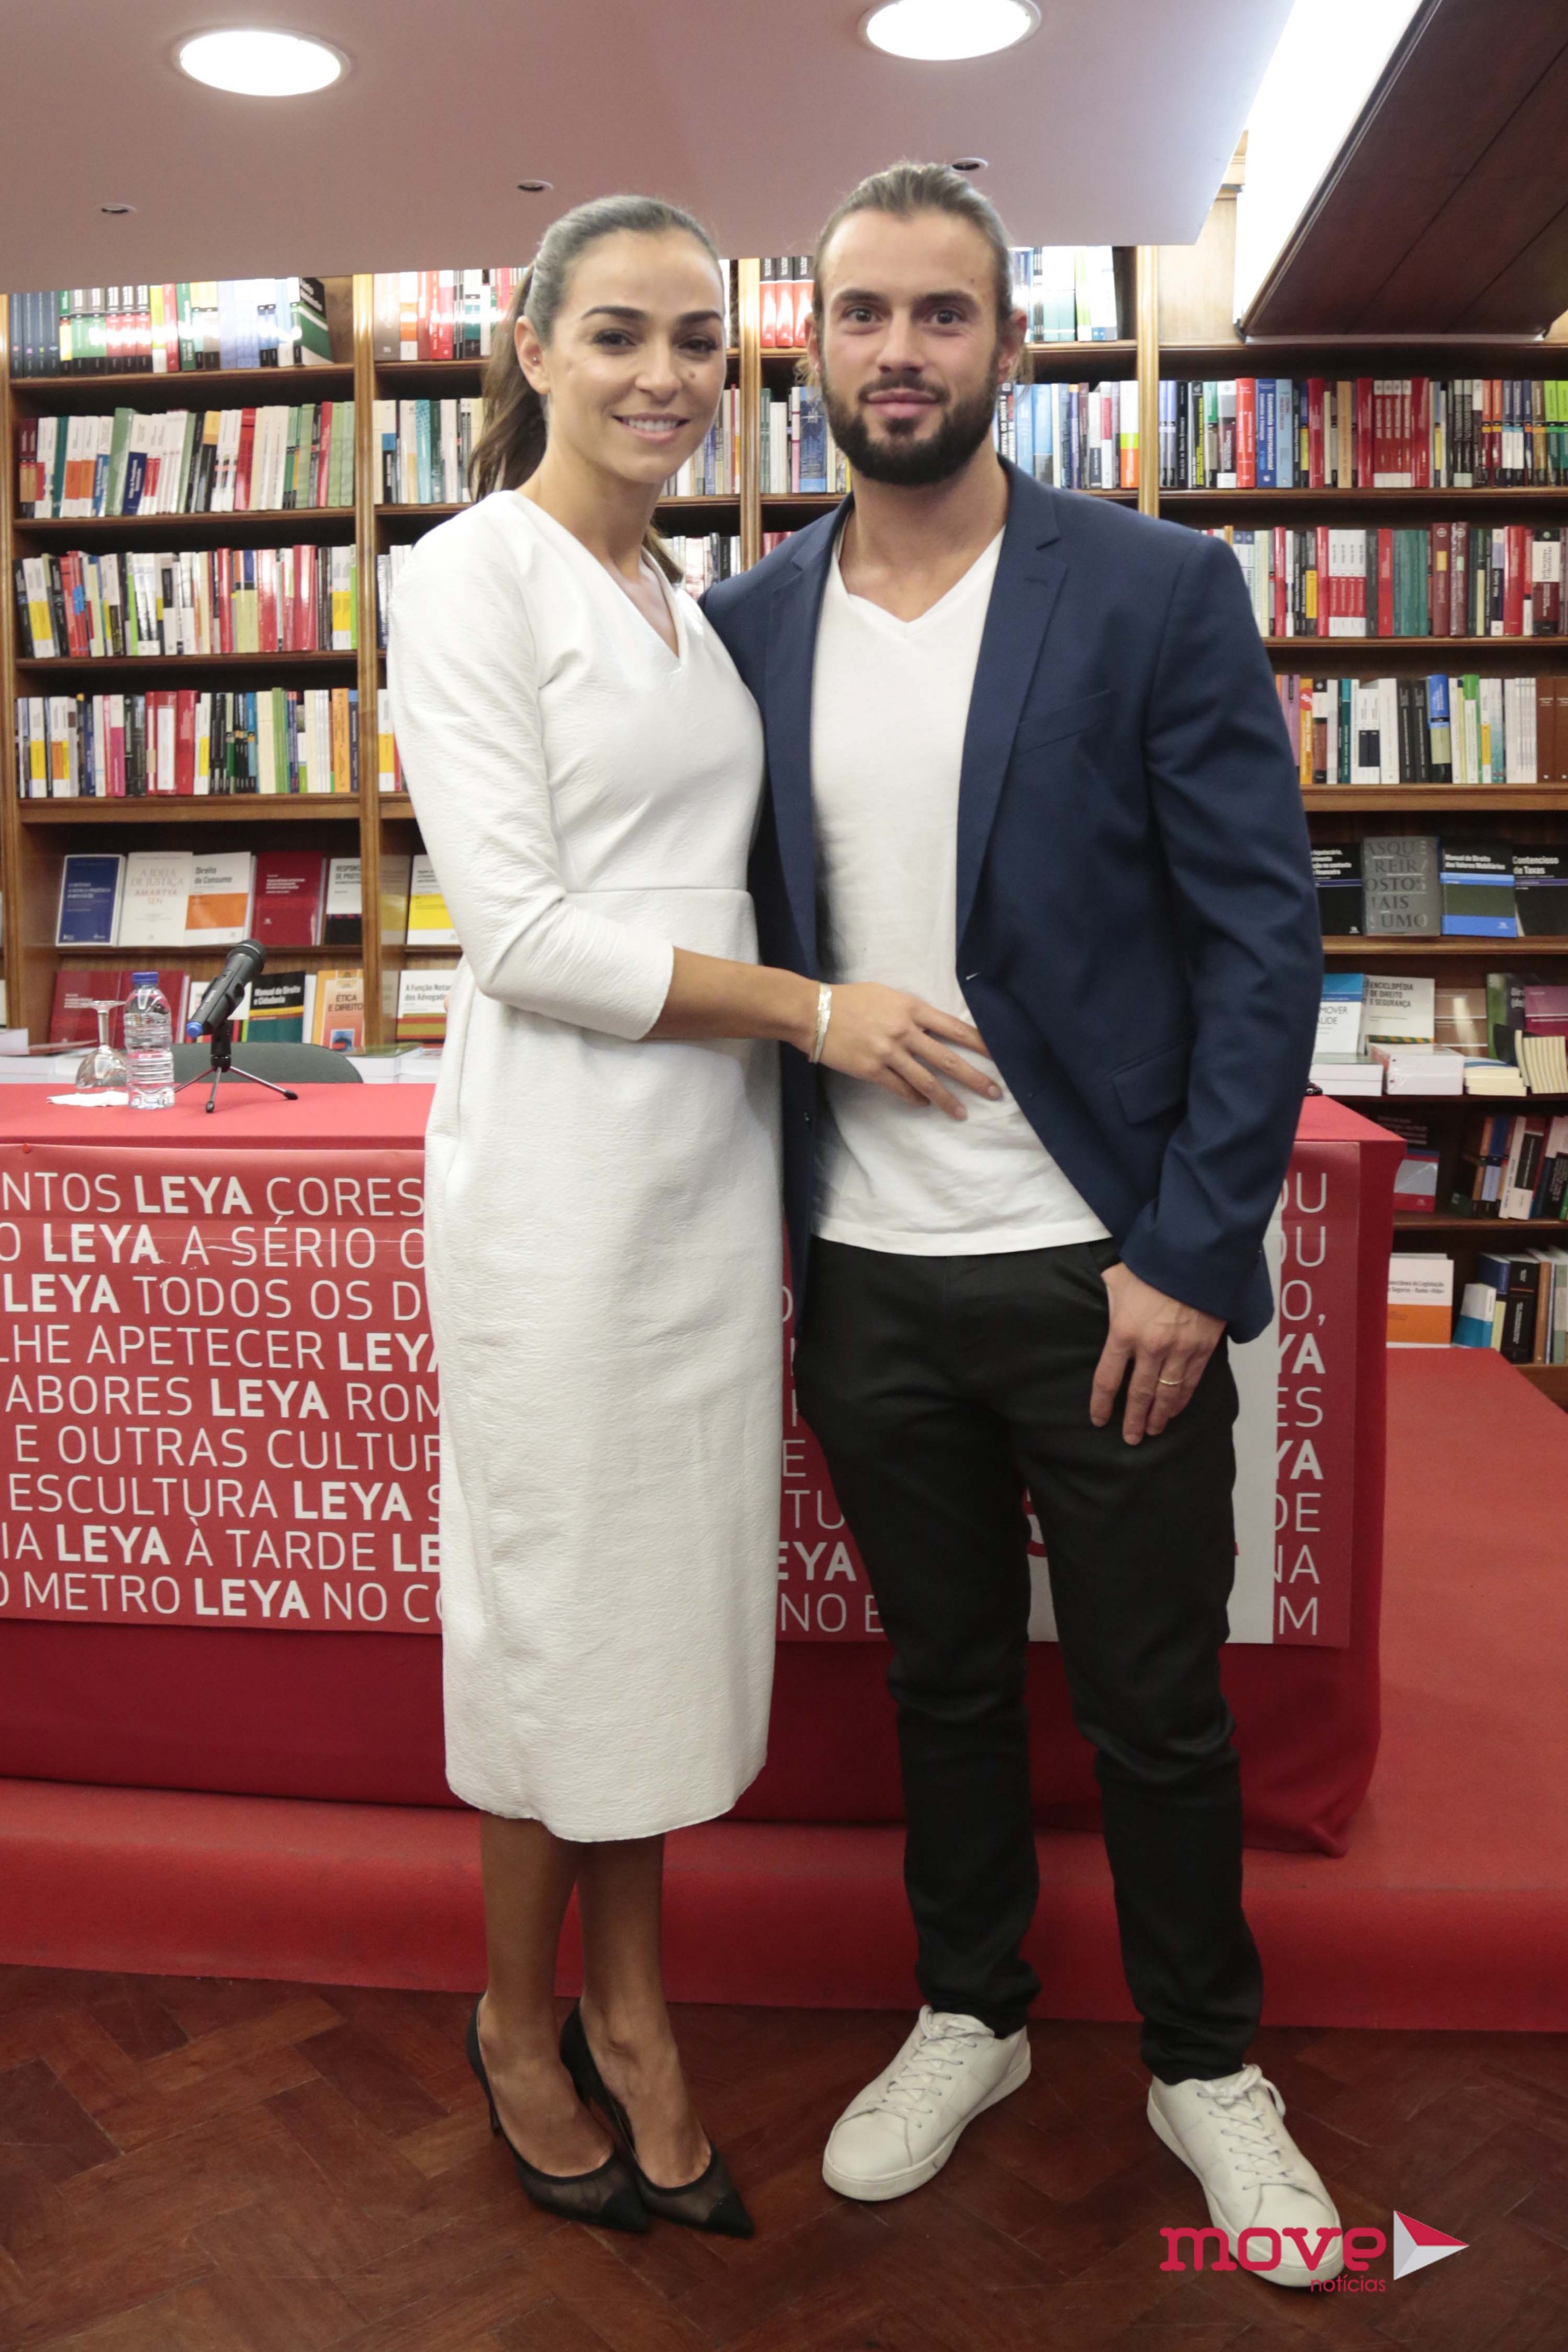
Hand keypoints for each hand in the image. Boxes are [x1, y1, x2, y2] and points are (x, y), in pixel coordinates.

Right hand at [817, 985, 999, 1117]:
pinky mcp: (872, 1069)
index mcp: (912, 1008)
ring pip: (926, 1081)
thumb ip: (912, 1012)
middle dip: (974, 1078)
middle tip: (994, 1093)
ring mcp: (889, 1052)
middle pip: (947, 1059)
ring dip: (947, 1099)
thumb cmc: (851, 999)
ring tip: (962, 1113)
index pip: (955, 1028)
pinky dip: (915, 1099)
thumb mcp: (888, 995)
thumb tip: (933, 1028)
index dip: (980, 1043)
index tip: (999, 1055)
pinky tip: (923, 1105)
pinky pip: (900, 1089)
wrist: (814, 1011)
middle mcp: (905, 1031)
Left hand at [1090, 1263, 1224, 1443]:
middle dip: (1133, 1420)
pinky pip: (1190, 1383)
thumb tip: (1099, 1301)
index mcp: (1123, 1331)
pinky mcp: (1203, 1348)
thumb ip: (1109, 1298)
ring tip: (1152, 1430)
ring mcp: (1179, 1350)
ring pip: (1166, 1394)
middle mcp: (1150, 1347)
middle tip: (1130, 1438)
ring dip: (1159, 1416)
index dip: (1102, 1404)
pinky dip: (1181, 1400)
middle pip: (1138, 1394)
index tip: (1099, 1420)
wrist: (1197, 1256)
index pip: (1107, 1379)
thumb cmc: (1152, 1264)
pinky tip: (1174, 1410)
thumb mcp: (1118, 1279)